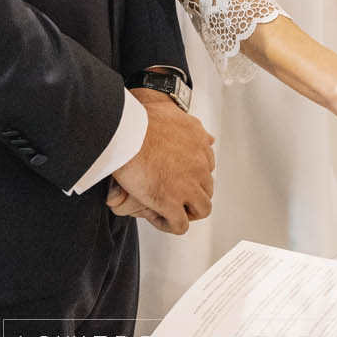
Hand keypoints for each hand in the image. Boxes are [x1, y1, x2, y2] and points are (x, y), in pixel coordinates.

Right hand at [110, 87, 213, 234]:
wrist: (126, 132)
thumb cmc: (140, 120)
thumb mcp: (172, 112)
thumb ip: (190, 126)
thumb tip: (209, 138)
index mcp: (199, 142)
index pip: (207, 166)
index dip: (192, 175)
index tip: (178, 177)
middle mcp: (199, 164)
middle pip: (206, 188)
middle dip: (192, 194)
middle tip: (173, 194)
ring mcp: (187, 185)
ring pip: (201, 209)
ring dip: (187, 211)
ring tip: (169, 209)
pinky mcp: (171, 202)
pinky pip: (180, 225)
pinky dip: (170, 224)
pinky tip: (157, 216)